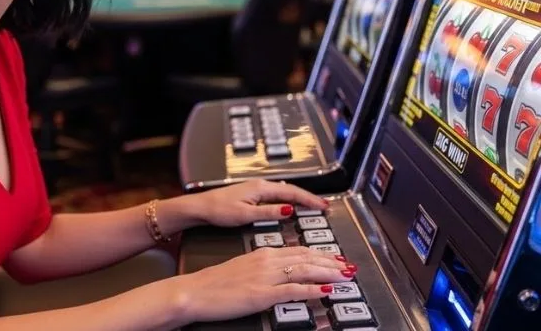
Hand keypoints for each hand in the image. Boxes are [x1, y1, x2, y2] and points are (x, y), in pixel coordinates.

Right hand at [171, 246, 356, 323]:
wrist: (196, 290)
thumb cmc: (216, 282)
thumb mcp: (244, 268)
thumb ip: (264, 267)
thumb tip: (283, 273)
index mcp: (263, 253)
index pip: (299, 251)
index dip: (322, 255)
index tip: (337, 258)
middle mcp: (267, 261)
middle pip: (307, 258)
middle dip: (331, 262)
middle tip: (349, 266)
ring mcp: (265, 277)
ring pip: (304, 270)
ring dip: (328, 273)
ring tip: (345, 277)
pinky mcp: (261, 294)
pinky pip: (292, 291)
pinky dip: (311, 290)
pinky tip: (325, 291)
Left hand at [193, 179, 328, 227]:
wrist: (201, 206)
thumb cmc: (219, 210)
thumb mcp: (246, 215)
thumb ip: (268, 212)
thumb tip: (289, 210)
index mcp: (261, 188)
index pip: (292, 192)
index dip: (309, 199)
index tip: (323, 206)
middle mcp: (260, 185)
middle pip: (291, 190)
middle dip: (308, 198)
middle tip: (324, 207)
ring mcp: (256, 188)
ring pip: (284, 192)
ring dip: (299, 198)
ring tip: (312, 206)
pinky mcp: (252, 194)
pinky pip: (276, 194)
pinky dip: (288, 199)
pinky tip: (291, 205)